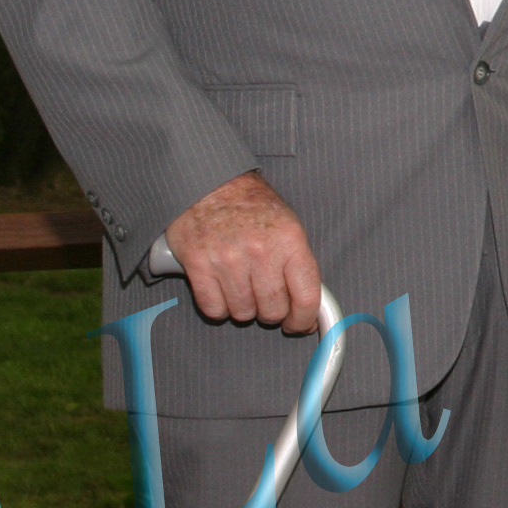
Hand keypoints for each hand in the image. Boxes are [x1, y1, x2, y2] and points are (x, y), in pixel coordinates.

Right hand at [163, 172, 322, 334]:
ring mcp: (228, 259)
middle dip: (272, 312)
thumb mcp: (288, 226)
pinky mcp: (198, 265)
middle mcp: (261, 251)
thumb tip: (310, 308)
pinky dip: (219, 307)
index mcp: (290, 240)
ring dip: (244, 308)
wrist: (208, 182)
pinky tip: (221, 289)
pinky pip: (213, 308)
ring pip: (243, 313)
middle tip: (266, 298)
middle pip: (273, 310)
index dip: (304, 319)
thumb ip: (299, 265)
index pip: (306, 296)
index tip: (299, 324)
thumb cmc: (251, 206)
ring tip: (242, 286)